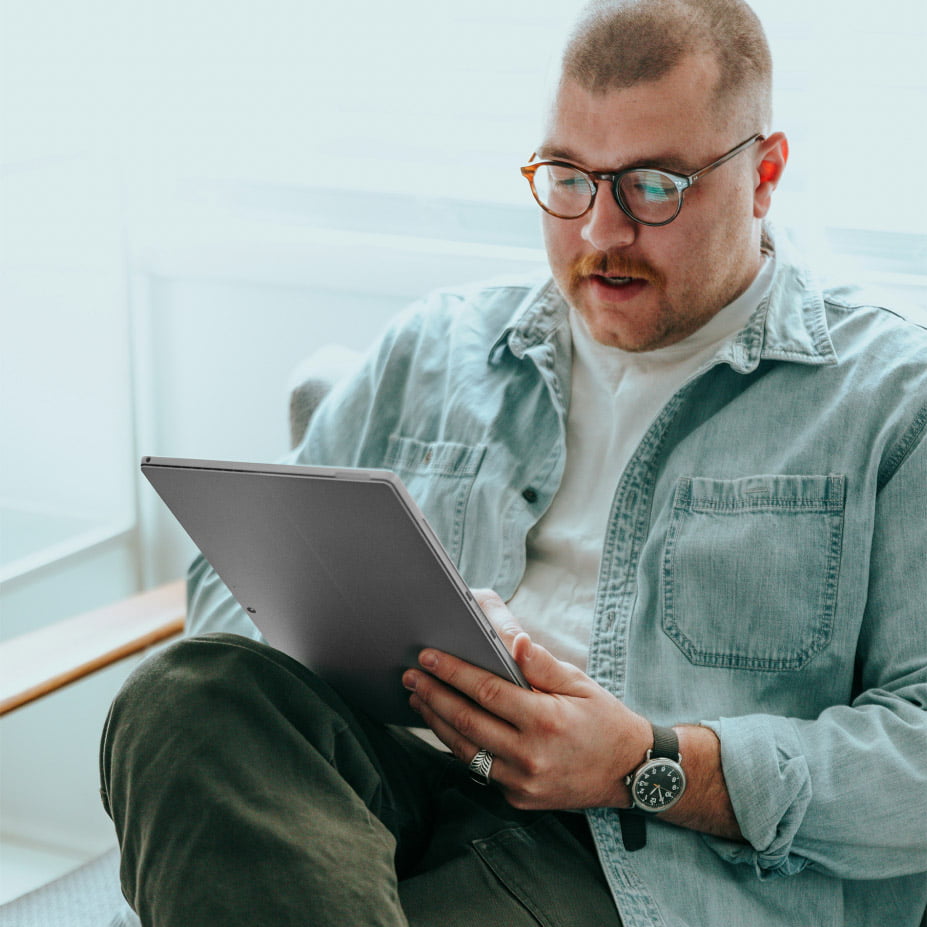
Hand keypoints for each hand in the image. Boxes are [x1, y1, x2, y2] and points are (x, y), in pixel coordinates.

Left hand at [402, 590, 651, 809]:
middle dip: (432, 695)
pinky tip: (444, 726)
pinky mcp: (518, 798)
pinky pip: (479, 769)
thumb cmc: (604, 720)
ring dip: (437, 721)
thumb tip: (512, 640)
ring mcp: (522, 782)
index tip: (427, 656)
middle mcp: (530, 755)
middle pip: (466, 721)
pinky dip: (458, 745)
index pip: (486, 691)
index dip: (452, 671)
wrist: (631, 773)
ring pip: (465, 750)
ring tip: (418, 698)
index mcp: (546, 721)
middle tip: (410, 675)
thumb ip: (541, 664)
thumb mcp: (580, 685)